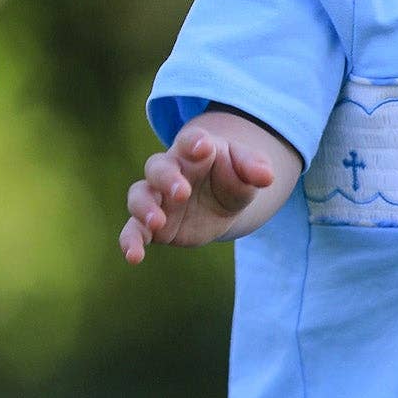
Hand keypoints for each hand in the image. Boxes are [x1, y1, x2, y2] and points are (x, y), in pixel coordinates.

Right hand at [120, 124, 276, 263]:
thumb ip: (254, 168)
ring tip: (157, 222)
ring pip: (139, 195)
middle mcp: (170, 170)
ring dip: (144, 208)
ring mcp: (157, 197)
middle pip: (158, 167)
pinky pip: (133, 230)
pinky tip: (133, 256)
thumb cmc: (233, 177)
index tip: (202, 147)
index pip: (189, 140)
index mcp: (194, 150)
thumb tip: (267, 177)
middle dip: (167, 178)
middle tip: (183, 193)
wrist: (222, 203)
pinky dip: (129, 241)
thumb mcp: (248, 171)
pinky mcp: (152, 225)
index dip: (194, 142)